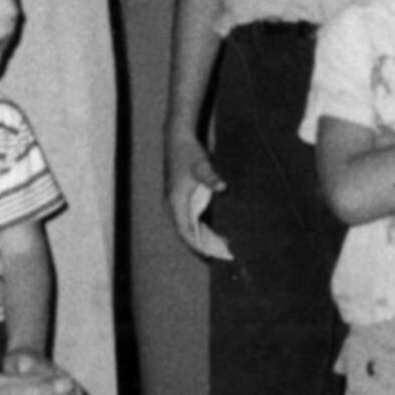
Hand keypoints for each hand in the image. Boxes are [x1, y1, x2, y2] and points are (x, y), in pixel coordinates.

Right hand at [168, 140, 231, 262]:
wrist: (177, 139)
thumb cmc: (188, 153)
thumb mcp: (202, 165)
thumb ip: (211, 178)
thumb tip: (223, 187)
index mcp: (175, 201)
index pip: (184, 231)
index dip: (196, 245)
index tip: (209, 255)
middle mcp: (172, 205)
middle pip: (185, 232)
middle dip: (201, 244)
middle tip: (221, 253)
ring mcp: (174, 202)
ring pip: (186, 226)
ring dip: (201, 235)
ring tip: (220, 244)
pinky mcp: (179, 198)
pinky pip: (188, 218)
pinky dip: (199, 225)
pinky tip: (214, 228)